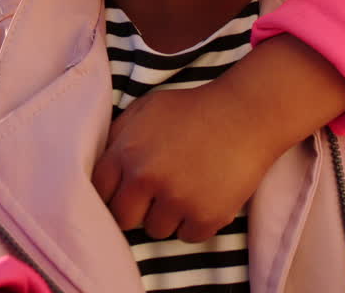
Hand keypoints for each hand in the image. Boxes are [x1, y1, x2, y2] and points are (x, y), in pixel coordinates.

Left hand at [91, 83, 273, 242]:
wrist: (246, 114)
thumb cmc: (193, 108)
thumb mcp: (146, 108)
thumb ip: (118, 135)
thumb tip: (101, 162)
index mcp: (126, 151)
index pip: (98, 192)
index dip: (109, 194)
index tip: (122, 193)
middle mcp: (146, 178)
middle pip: (123, 219)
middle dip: (135, 210)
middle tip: (153, 197)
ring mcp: (176, 199)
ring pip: (156, 230)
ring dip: (167, 216)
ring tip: (184, 190)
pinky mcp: (205, 216)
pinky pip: (187, 237)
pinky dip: (195, 223)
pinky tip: (203, 197)